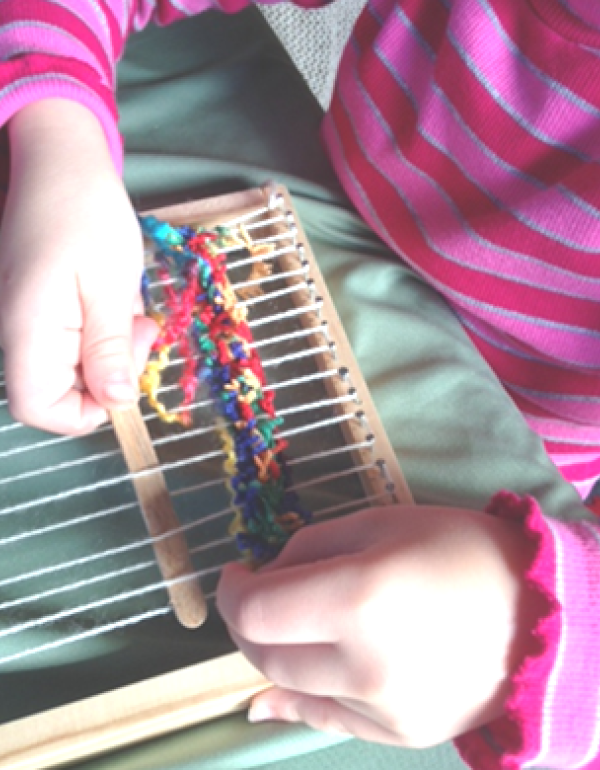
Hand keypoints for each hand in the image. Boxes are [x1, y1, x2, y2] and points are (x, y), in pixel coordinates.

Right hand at [0, 100, 157, 433]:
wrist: (63, 162)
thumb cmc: (87, 214)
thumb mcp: (110, 286)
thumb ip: (109, 350)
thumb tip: (115, 403)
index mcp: (27, 331)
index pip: (39, 409)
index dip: (85, 413)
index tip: (126, 378)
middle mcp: (17, 332)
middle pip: (61, 391)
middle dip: (112, 372)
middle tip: (141, 330)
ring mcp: (27, 321)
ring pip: (75, 366)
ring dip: (113, 347)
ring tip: (128, 305)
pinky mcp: (41, 309)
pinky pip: (75, 340)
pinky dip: (104, 329)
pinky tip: (116, 298)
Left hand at [217, 504, 541, 747]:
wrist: (542, 610)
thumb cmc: (460, 548)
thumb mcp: (381, 523)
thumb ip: (311, 547)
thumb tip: (267, 574)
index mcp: (358, 599)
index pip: (256, 609)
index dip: (230, 590)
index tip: (235, 572)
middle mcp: (364, 665)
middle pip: (266, 654)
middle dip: (244, 622)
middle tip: (252, 596)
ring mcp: (382, 710)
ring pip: (292, 689)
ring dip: (272, 655)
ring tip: (280, 627)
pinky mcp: (400, 735)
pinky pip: (328, 720)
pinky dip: (294, 701)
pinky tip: (269, 699)